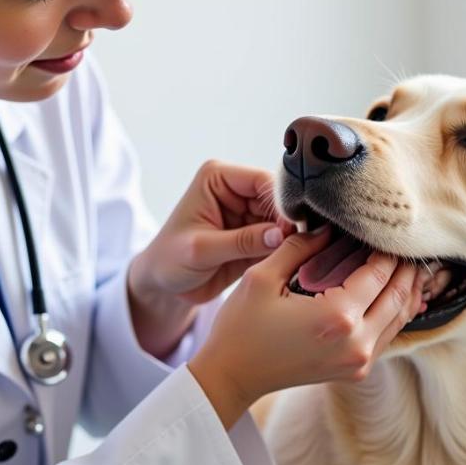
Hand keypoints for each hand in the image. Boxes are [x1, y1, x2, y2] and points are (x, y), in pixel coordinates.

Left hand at [128, 160, 295, 307]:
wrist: (163, 286)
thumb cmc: (169, 260)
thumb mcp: (201, 250)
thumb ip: (241, 241)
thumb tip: (281, 234)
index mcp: (218, 178)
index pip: (261, 180)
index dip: (280, 202)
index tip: (291, 228)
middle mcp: (236, 191)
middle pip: (278, 200)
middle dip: (289, 222)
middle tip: (302, 245)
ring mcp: (248, 213)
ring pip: (283, 221)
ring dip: (291, 238)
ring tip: (300, 255)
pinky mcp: (256, 236)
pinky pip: (280, 240)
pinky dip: (287, 250)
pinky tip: (293, 262)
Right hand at [188, 227, 435, 428]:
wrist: (233, 375)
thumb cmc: (242, 326)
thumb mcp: (263, 277)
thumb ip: (300, 247)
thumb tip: (329, 228)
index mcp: (337, 317)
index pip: (379, 273)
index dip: (386, 249)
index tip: (386, 229)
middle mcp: (356, 343)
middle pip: (398, 296)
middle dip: (405, 268)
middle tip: (409, 243)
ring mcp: (359, 362)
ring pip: (399, 318)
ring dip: (406, 289)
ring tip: (408, 263)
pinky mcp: (355, 370)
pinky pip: (387, 335)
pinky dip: (396, 311)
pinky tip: (396, 292)